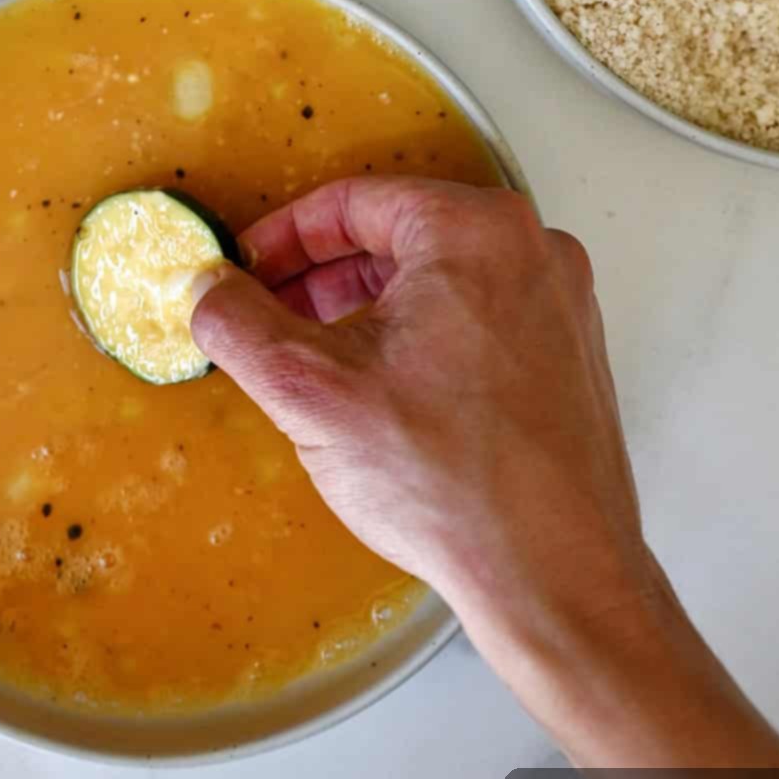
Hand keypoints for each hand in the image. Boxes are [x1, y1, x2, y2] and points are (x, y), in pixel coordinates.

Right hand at [191, 177, 658, 683]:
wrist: (556, 577)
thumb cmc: (453, 482)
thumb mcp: (310, 390)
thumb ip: (241, 324)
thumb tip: (206, 289)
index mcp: (475, 230)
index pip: (355, 201)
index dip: (283, 238)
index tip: (246, 270)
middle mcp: (531, 250)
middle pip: (400, 234)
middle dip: (325, 276)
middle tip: (272, 314)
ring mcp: (561, 303)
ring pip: (440, 278)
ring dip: (371, 308)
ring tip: (320, 359)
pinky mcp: (572, 355)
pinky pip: (480, 317)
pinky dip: (423, 336)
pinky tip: (387, 393)